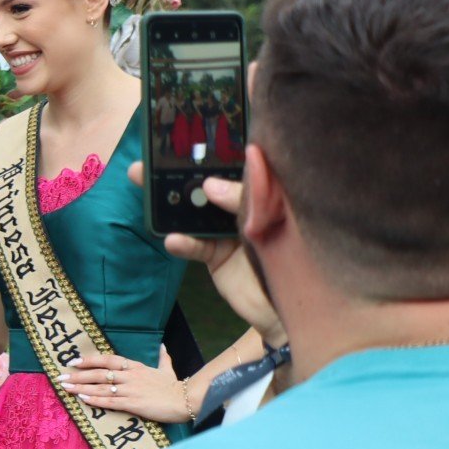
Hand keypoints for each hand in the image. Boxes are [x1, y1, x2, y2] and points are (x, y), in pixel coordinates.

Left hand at [60, 348, 192, 422]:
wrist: (186, 400)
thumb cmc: (175, 386)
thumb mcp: (167, 369)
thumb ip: (162, 357)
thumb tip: (162, 346)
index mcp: (135, 367)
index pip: (108, 359)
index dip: (89, 360)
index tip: (74, 361)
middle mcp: (130, 376)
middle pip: (99, 373)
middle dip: (78, 375)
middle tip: (60, 376)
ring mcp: (130, 389)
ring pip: (100, 387)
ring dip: (81, 387)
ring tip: (65, 387)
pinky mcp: (133, 403)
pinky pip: (110, 401)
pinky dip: (95, 399)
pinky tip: (82, 398)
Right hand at [128, 163, 285, 346]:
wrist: (300, 305)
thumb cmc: (302, 254)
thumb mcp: (277, 217)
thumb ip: (246, 199)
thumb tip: (209, 185)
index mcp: (260, 191)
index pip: (231, 165)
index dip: (206, 153)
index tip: (180, 143)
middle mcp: (240, 208)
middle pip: (203, 186)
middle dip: (173, 175)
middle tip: (146, 165)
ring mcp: (225, 232)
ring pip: (192, 214)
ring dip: (168, 205)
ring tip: (147, 193)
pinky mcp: (215, 257)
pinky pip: (195, 246)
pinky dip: (183, 243)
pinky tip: (173, 240)